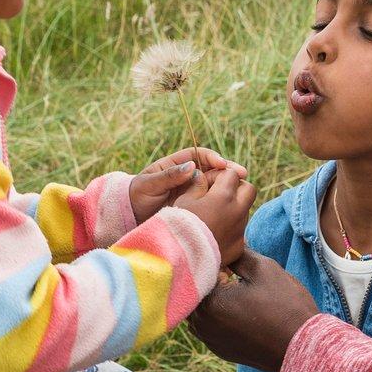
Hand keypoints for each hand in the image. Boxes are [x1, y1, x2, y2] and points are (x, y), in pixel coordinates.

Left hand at [128, 147, 246, 224]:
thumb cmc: (136, 196)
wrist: (130, 216)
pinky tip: (232, 204)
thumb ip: (169, 176)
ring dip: (228, 184)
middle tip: (242, 174)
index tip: (222, 164)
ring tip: (242, 188)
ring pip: (215, 184)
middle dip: (227, 169)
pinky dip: (222, 199)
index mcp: (176, 164)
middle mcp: (187, 175)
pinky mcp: (195, 205)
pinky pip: (211, 199)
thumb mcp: (149, 185)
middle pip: (212, 168)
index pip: (199, 155)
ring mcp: (192, 190)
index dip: (212, 157)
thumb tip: (192, 167)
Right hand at [174, 163, 255, 264]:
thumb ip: (196, 185)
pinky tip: (214, 233)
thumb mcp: (183, 199)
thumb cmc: (178, 225)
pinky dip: (231, 228)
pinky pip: (239, 231)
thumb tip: (202, 177)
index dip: (219, 175)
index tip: (207, 183)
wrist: (179, 258)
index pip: (231, 174)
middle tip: (220, 193)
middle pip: (248, 189)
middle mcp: (237, 212)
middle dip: (236, 187)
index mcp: (224, 196)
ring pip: (245, 211)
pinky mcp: (239, 247)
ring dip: (234, 208)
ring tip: (213, 215)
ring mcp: (240, 231)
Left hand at [188, 252, 318, 371]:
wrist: (302, 348)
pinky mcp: (220, 350)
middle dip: (209, 276)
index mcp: (208, 303)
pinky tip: (238, 305)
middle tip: (229, 265)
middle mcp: (201, 324)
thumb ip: (237, 254)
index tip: (227, 249)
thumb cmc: (285, 305)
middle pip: (195, 290)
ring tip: (233, 283)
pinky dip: (218, 313)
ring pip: (200, 309)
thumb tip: (225, 244)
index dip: (212, 256)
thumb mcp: (263, 268)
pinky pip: (210, 325)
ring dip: (212, 295)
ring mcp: (209, 340)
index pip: (197, 270)